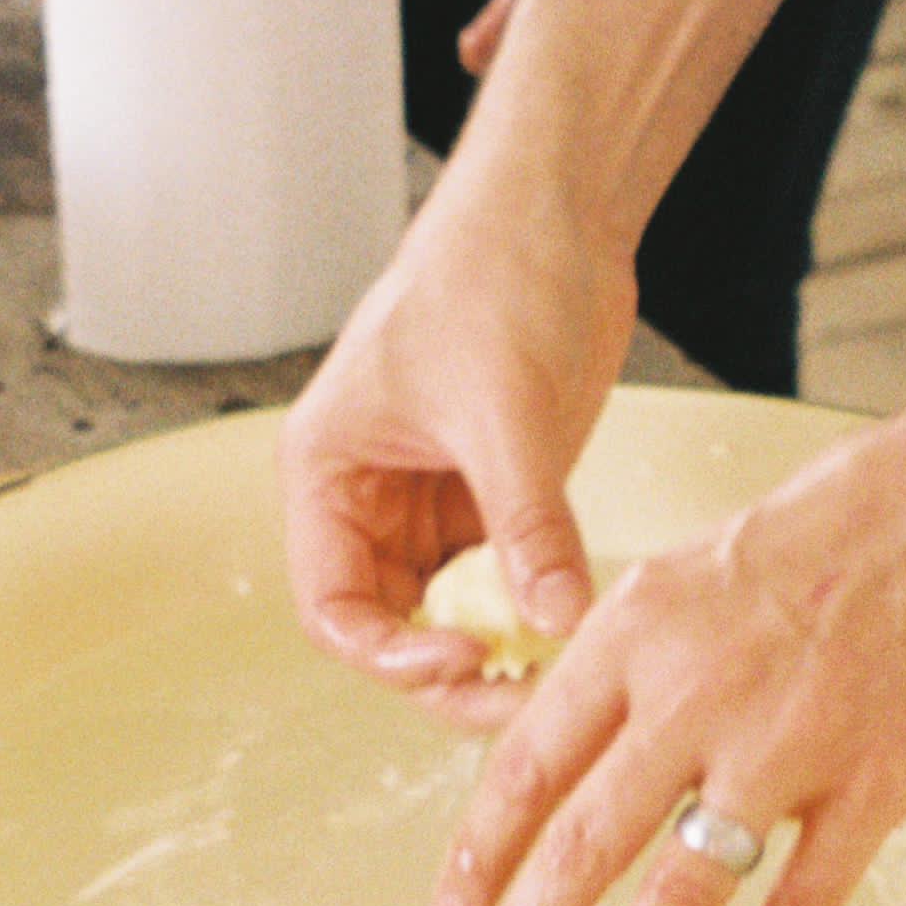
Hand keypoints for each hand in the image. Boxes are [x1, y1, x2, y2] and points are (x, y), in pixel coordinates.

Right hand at [277, 171, 635, 722]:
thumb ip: (527, 523)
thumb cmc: (492, 273)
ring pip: (450, 616)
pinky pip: (505, 584)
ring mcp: (434, 503)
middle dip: (448, 671)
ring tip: (554, 674)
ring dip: (497, 651)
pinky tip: (577, 626)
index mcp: (329, 472)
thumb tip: (557, 621)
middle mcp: (370, 499)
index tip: (461, 661)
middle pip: (391, 627)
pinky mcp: (497, 498)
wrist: (557, 209)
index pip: (333, 605)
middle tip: (519, 696)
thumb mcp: (505, 410)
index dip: (388, 652)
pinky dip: (536, 612)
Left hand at [438, 415, 905, 905]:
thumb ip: (619, 673)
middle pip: (582, 845)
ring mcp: (786, 746)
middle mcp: (695, 694)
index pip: (528, 765)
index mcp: (634, 634)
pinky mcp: (873, 788)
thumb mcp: (685, 576)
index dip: (480, 856)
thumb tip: (549, 766)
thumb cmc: (822, 535)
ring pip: (678, 896)